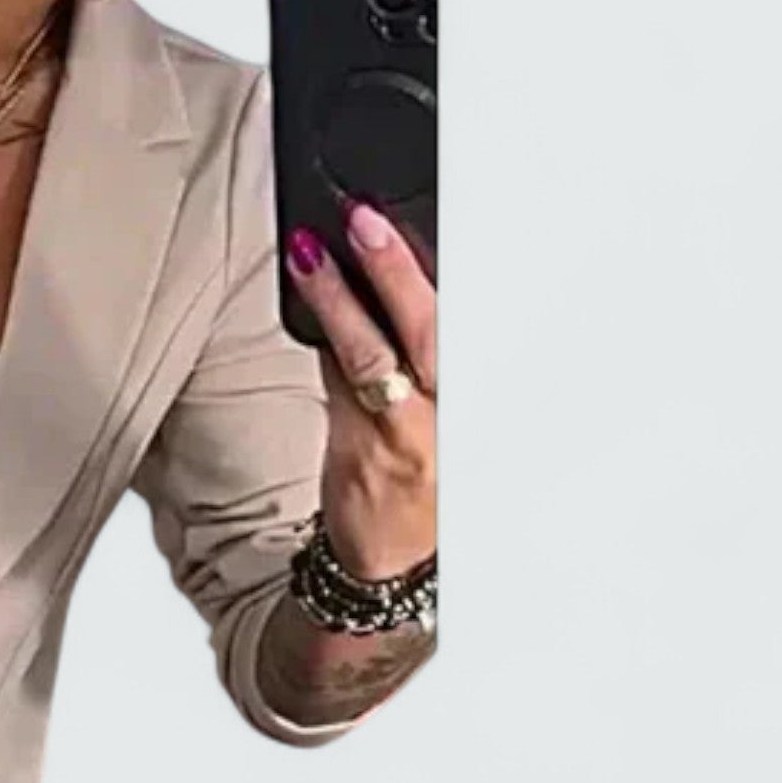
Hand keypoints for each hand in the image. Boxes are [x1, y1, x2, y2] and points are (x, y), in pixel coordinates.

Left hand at [284, 203, 436, 581]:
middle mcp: (449, 416)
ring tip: (312, 255)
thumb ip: (420, 357)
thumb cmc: (424, 475)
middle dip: (394, 272)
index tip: (416, 220)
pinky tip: (303, 305)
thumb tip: (386, 280)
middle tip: (364, 221)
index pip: (461, 321)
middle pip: (427, 329)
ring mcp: (402, 437)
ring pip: (370, 357)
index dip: (436, 272)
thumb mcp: (442, 418)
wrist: (391, 562)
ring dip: (338, 302)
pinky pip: (335, 387)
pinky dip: (321, 342)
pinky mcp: (356, 453)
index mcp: (479, 399)